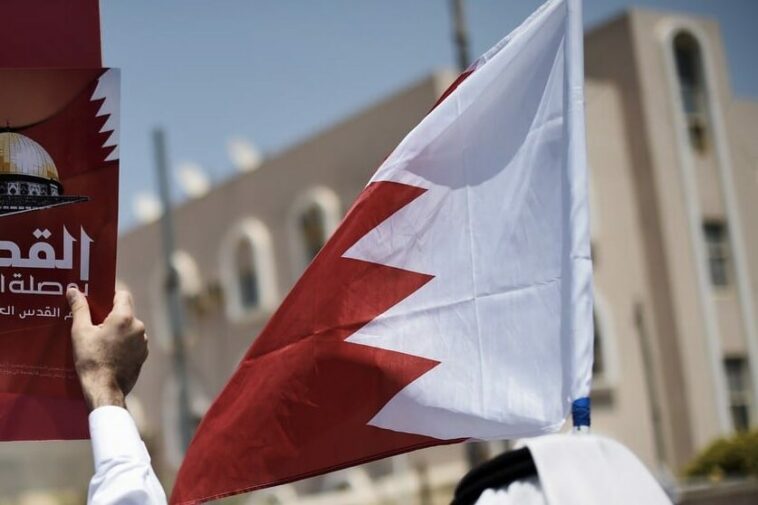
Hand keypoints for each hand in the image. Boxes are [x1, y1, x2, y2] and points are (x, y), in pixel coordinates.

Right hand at [67, 288, 148, 411]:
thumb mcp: (81, 332)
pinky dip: (123, 343)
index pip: (122, 294)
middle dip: (111, 316)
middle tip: (94, 326)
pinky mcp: (143, 354)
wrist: (104, 389)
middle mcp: (138, 327)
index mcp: (125, 318)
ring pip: (129, 328)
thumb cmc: (91, 360)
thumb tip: (74, 290)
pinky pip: (133, 342)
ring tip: (100, 342)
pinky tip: (109, 352)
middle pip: (125, 312)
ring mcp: (143, 342)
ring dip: (118, 331)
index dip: (109, 296)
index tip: (98, 303)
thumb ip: (80, 308)